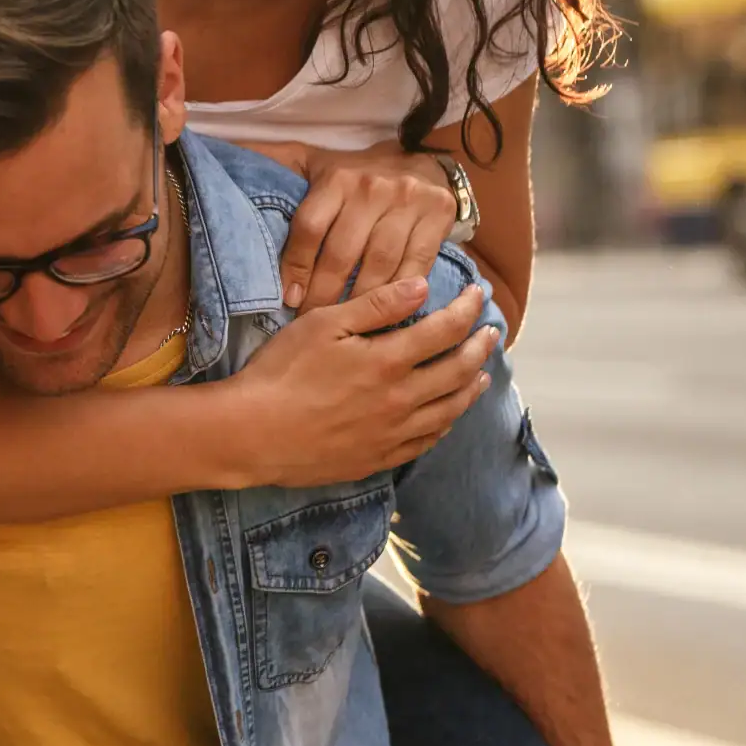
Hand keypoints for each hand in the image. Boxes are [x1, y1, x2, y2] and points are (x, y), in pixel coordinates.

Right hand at [221, 276, 495, 485]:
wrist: (252, 434)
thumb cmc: (281, 372)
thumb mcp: (323, 324)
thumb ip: (377, 305)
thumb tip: (424, 287)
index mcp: (387, 361)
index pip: (445, 331)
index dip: (468, 310)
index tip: (479, 294)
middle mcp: (401, 400)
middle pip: (457, 371)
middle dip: (481, 347)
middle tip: (493, 331)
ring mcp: (392, 434)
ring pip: (449, 410)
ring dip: (471, 388)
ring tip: (482, 373)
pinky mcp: (378, 458)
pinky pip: (426, 443)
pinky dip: (445, 424)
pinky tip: (447, 416)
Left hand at [259, 141, 457, 311]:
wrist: (422, 164)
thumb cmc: (356, 174)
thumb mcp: (313, 161)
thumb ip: (274, 163)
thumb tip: (220, 153)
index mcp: (337, 176)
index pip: (310, 228)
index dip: (296, 267)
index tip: (289, 300)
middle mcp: (372, 187)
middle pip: (342, 253)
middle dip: (324, 294)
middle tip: (312, 322)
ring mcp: (408, 203)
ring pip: (378, 265)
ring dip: (358, 302)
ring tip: (342, 325)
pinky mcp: (438, 218)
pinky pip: (415, 266)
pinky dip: (400, 295)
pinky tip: (385, 315)